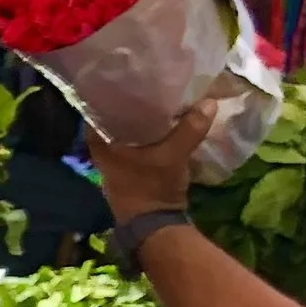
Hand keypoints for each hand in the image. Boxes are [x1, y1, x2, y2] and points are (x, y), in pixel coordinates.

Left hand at [88, 95, 215, 220]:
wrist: (156, 227)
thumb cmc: (153, 188)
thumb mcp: (173, 155)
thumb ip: (189, 128)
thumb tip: (209, 102)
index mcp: (102, 146)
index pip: (97, 110)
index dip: (108, 94)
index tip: (123, 79)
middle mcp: (103, 154)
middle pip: (112, 121)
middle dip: (127, 105)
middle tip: (144, 84)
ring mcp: (115, 165)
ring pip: (124, 134)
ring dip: (138, 120)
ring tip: (155, 97)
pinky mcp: (130, 172)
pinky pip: (135, 146)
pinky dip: (146, 135)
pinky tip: (161, 123)